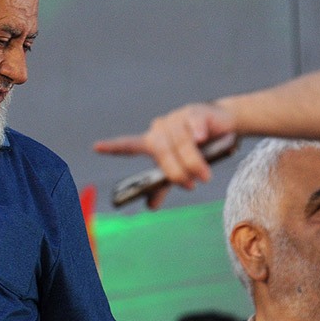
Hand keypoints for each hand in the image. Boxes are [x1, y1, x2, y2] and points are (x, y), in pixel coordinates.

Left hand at [94, 102, 236, 207]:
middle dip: (174, 170)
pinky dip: (197, 133)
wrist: (223, 127)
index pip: (129, 145)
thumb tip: (151, 207)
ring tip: (204, 175)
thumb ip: (164, 185)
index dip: (113, 147)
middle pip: (161, 150)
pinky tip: (201, 139)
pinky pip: (194, 126)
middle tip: (189, 185)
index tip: (96, 147)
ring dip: (192, 161)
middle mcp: (160, 129)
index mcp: (152, 142)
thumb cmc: (198, 148)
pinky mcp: (195, 113)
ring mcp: (177, 119)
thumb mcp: (180, 168)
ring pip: (180, 142)